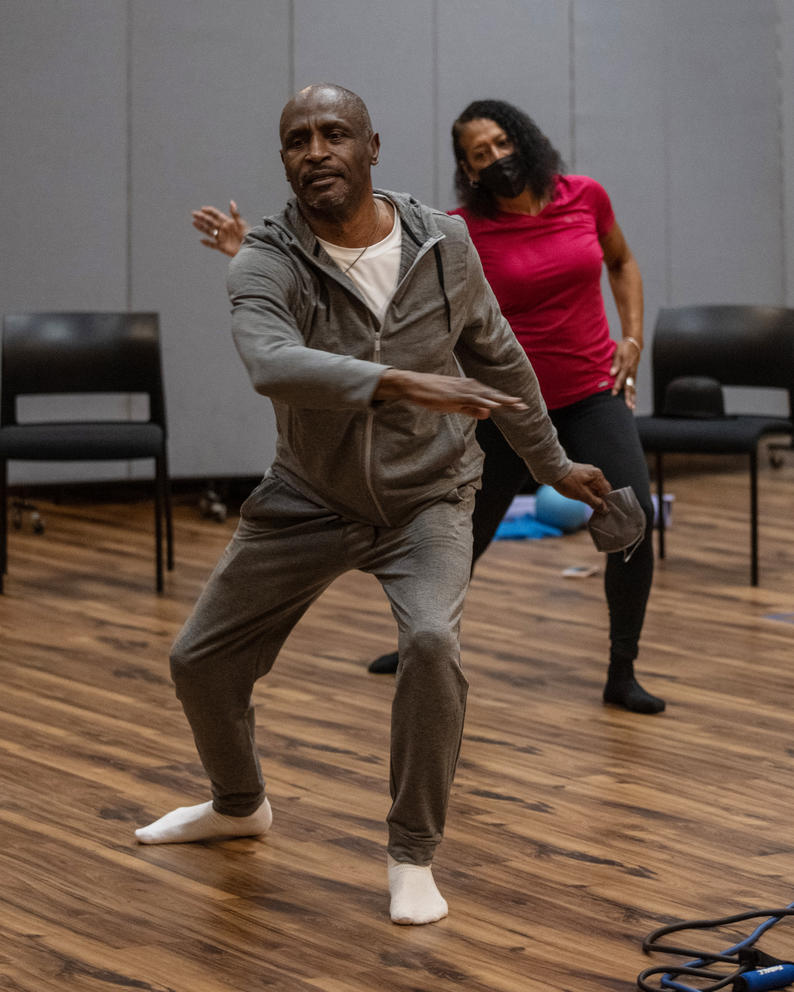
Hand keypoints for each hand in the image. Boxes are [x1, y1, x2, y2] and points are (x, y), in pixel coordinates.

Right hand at [191, 200, 248, 256]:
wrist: (251, 249)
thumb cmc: (248, 235)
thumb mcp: (241, 224)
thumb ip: (235, 214)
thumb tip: (231, 202)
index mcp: (228, 222)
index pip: (216, 215)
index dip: (210, 211)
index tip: (202, 208)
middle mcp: (223, 229)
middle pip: (210, 222)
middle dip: (202, 217)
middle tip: (193, 213)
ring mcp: (222, 238)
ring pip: (209, 231)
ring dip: (202, 227)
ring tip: (194, 223)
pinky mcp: (222, 247)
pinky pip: (212, 245)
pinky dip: (207, 243)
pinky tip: (201, 240)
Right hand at [374, 369, 527, 417]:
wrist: (414, 385)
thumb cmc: (432, 394)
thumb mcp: (454, 405)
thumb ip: (471, 410)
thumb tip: (488, 414)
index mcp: (469, 389)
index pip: (492, 396)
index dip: (506, 401)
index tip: (520, 406)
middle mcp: (469, 386)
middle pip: (492, 395)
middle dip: (508, 401)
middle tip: (524, 406)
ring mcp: (461, 389)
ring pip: (485, 396)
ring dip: (500, 400)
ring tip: (515, 405)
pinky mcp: (454, 394)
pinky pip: (471, 398)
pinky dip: (483, 402)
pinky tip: (493, 406)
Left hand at [553, 462, 610, 512]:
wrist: (552, 471)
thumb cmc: (567, 481)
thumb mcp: (582, 495)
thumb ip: (595, 502)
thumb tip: (604, 509)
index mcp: (598, 476)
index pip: (607, 492)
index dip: (604, 502)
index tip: (600, 510)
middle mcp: (594, 472)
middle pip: (601, 489)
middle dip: (598, 499)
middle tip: (593, 508)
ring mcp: (587, 472)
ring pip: (594, 487)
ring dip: (592, 496)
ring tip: (587, 504)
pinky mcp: (580, 473)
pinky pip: (587, 484)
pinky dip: (586, 491)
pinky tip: (581, 497)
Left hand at [610, 338, 640, 409]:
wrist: (634, 343)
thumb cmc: (623, 348)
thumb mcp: (618, 353)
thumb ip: (615, 364)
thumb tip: (611, 374)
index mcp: (626, 366)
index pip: (621, 378)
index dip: (617, 386)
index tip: (613, 394)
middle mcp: (631, 372)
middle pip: (629, 386)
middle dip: (628, 397)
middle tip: (628, 406)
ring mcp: (634, 374)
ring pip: (633, 388)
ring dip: (632, 398)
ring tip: (632, 408)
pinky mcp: (634, 375)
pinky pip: (634, 386)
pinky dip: (633, 394)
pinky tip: (633, 401)